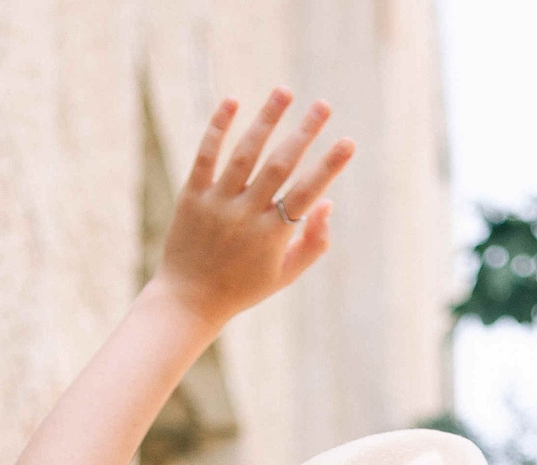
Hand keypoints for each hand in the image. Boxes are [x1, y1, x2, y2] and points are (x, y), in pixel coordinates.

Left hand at [152, 90, 355, 327]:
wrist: (188, 301)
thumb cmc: (243, 288)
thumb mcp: (285, 276)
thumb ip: (312, 243)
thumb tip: (328, 202)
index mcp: (272, 236)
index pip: (306, 194)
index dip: (329, 167)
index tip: (348, 142)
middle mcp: (245, 216)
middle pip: (279, 166)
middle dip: (304, 133)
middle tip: (323, 106)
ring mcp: (217, 204)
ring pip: (245, 154)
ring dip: (266, 120)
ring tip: (285, 92)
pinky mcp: (191, 196)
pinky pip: (206, 156)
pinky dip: (218, 128)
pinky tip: (232, 101)